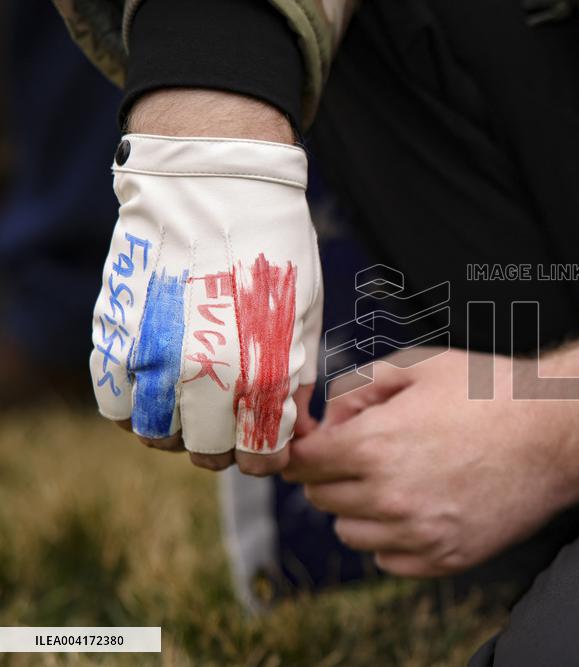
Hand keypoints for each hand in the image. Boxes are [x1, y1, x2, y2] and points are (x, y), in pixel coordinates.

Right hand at [90, 95, 321, 473]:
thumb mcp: (304, 316)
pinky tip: (157, 383)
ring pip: (156, 435)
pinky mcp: (114, 335)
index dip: (265, 456)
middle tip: (233, 423)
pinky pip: (115, 403)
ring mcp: (152, 356)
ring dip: (178, 430)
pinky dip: (135, 405)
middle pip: (208, 453)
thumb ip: (296, 381)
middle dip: (225, 447)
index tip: (266, 444)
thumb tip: (291, 430)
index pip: (258, 454)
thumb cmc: (273, 247)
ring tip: (193, 402)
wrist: (215, 183)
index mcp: (261, 370)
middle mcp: (203, 374)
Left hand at [283, 339, 578, 576]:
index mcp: (373, 445)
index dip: (307, 447)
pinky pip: (390, 559)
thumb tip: (331, 417)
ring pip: (350, 533)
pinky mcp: (446, 558)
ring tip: (396, 479)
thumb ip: (361, 387)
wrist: (559, 431)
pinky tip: (419, 507)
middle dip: (333, 473)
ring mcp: (419, 533)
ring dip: (359, 508)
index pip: (303, 463)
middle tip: (365, 452)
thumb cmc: (492, 391)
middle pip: (321, 498)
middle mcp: (388, 497)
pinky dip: (392, 537)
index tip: (318, 442)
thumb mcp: (420, 366)